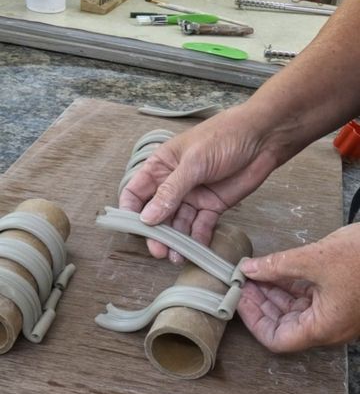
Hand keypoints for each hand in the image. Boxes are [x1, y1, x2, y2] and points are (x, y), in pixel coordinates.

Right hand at [119, 103, 280, 261]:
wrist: (263, 138)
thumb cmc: (224, 137)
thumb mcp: (193, 163)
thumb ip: (171, 191)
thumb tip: (147, 218)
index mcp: (161, 166)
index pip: (135, 192)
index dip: (131, 211)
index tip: (133, 229)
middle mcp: (173, 183)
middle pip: (156, 214)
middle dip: (156, 233)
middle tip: (159, 250)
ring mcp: (192, 196)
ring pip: (178, 224)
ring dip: (176, 241)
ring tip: (176, 256)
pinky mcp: (212, 206)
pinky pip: (200, 227)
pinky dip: (198, 239)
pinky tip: (196, 251)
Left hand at [237, 224, 359, 351]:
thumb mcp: (316, 259)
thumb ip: (278, 266)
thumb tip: (250, 269)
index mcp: (324, 327)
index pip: (277, 340)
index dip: (254, 321)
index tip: (240, 300)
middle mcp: (328, 326)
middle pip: (283, 324)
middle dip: (260, 303)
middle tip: (243, 282)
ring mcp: (335, 312)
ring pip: (294, 309)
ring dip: (273, 292)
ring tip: (255, 272)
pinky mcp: (340, 297)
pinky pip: (308, 297)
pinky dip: (289, 285)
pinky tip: (275, 269)